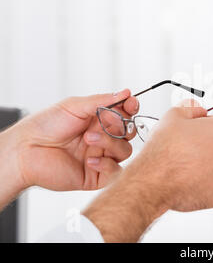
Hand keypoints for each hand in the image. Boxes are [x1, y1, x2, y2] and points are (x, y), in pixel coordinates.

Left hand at [3, 89, 138, 191]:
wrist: (26, 150)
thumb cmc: (45, 126)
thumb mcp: (75, 106)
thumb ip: (103, 100)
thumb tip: (125, 92)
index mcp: (98, 120)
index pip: (125, 114)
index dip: (131, 109)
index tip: (131, 104)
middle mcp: (102, 138)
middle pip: (129, 133)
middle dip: (122, 126)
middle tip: (107, 123)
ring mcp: (101, 156)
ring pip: (125, 151)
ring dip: (111, 143)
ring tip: (88, 140)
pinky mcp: (96, 175)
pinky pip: (115, 171)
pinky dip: (107, 164)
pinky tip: (90, 159)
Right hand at [135, 99, 212, 211]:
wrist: (154, 180)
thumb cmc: (164, 151)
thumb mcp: (174, 114)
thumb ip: (192, 108)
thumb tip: (197, 109)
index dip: (205, 125)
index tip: (195, 131)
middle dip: (208, 146)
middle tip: (187, 148)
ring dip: (208, 165)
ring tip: (186, 164)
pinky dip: (207, 185)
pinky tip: (191, 179)